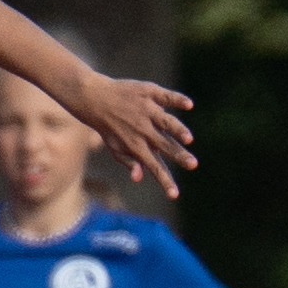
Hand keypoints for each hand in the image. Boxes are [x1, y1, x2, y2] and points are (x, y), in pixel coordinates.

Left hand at [66, 69, 198, 199]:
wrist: (95, 99)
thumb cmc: (109, 128)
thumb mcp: (116, 148)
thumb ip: (130, 162)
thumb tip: (138, 178)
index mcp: (136, 145)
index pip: (153, 167)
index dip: (164, 181)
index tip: (174, 195)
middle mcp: (142, 129)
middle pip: (164, 144)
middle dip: (179, 155)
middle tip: (193, 164)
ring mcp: (146, 110)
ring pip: (166, 121)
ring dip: (177, 129)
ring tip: (188, 138)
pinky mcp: (148, 92)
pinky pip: (165, 96)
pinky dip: (177, 100)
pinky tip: (189, 105)